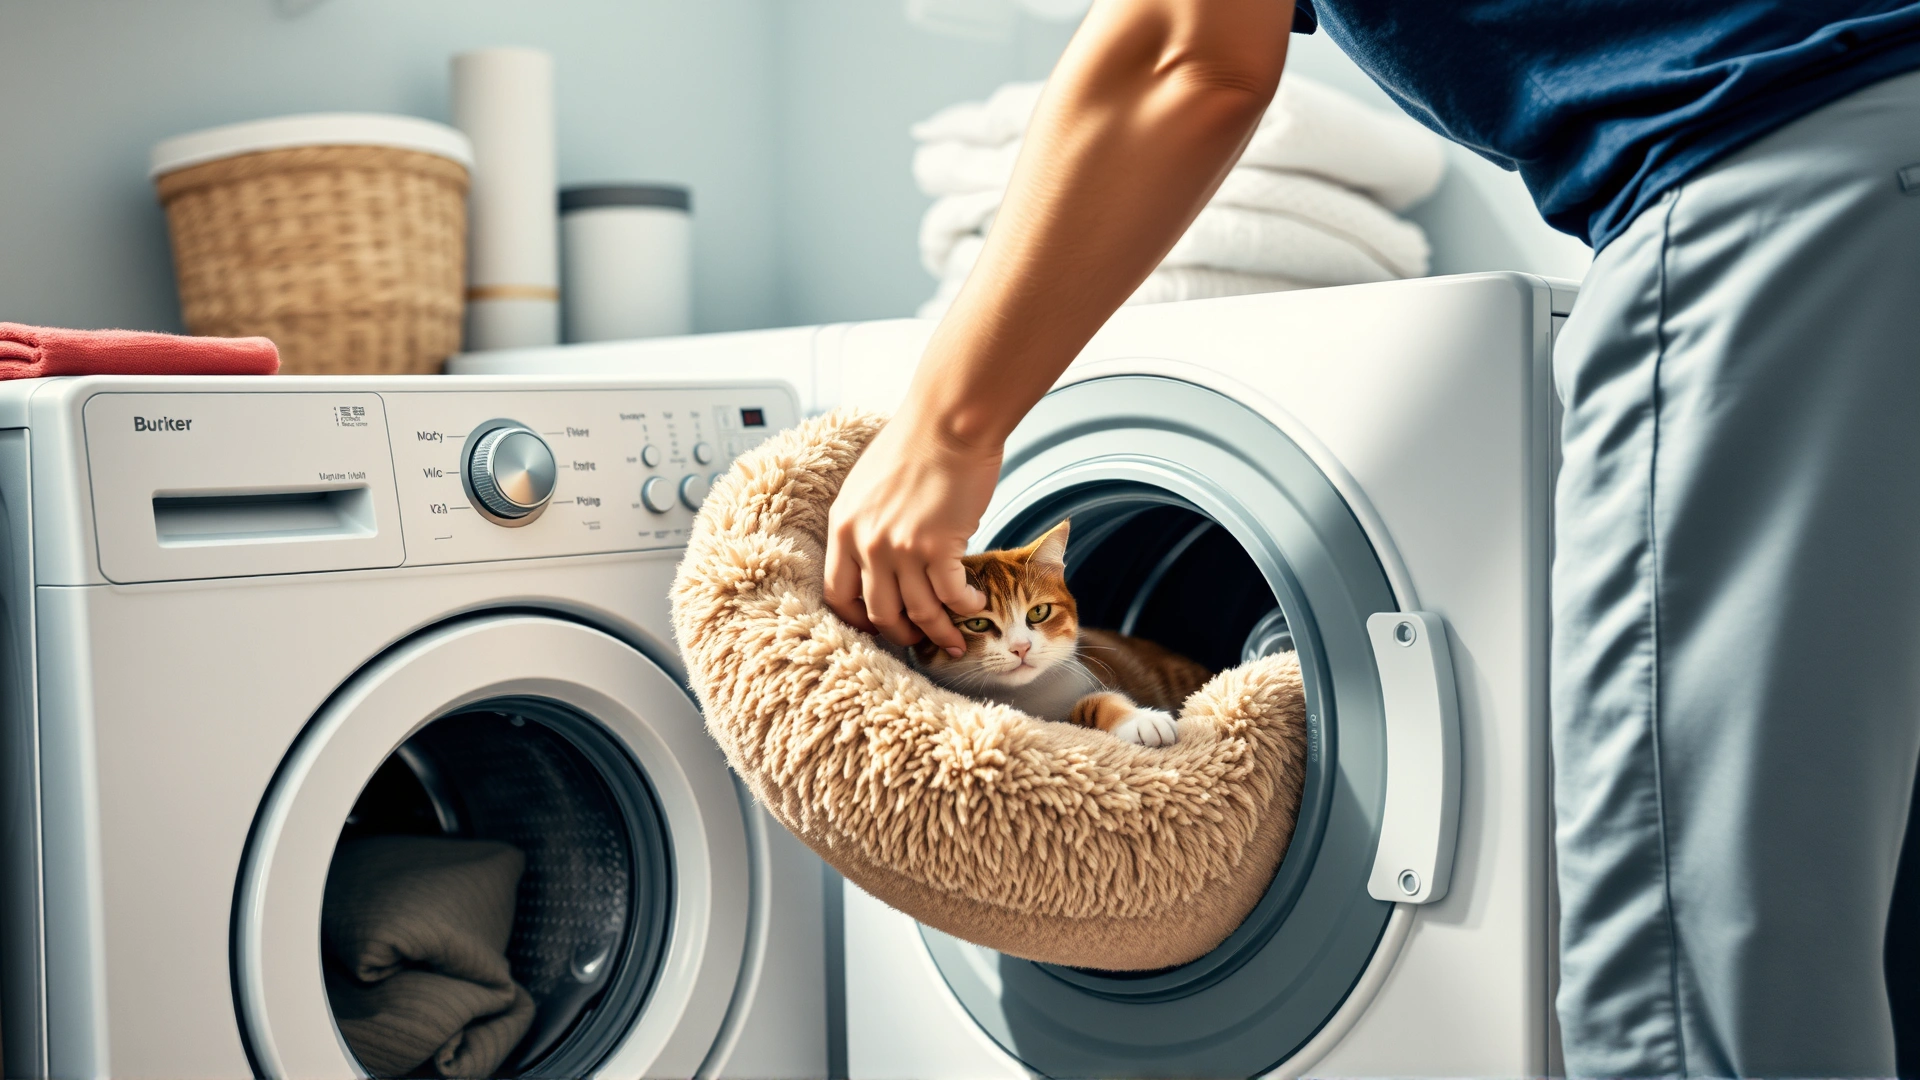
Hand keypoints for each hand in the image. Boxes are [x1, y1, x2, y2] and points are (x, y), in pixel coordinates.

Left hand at [825, 411, 995, 652]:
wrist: (948, 421)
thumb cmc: (916, 442)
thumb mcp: (869, 484)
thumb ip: (868, 522)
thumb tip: (885, 554)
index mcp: (843, 527)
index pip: (837, 593)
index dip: (857, 618)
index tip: (875, 626)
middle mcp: (866, 544)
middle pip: (877, 612)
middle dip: (900, 632)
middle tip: (918, 638)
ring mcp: (901, 549)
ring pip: (918, 612)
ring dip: (939, 631)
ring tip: (955, 638)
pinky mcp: (939, 547)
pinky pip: (951, 595)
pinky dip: (965, 607)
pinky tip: (975, 604)